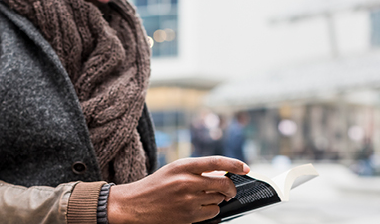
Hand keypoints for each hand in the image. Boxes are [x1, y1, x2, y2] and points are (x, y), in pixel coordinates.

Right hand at [107, 156, 249, 223]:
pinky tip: (198, 208)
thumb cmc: (155, 186)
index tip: (245, 168)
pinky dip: (210, 211)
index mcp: (182, 166)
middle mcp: (186, 182)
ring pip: (219, 199)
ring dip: (217, 199)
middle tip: (230, 190)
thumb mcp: (173, 170)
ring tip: (203, 198)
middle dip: (231, 188)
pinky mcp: (188, 216)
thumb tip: (221, 174)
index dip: (234, 164)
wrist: (134, 205)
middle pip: (223, 183)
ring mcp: (188, 200)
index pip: (215, 162)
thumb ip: (196, 170)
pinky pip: (212, 213)